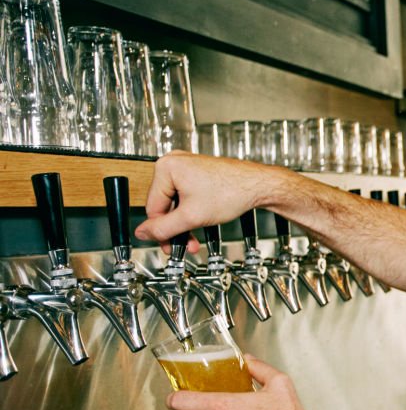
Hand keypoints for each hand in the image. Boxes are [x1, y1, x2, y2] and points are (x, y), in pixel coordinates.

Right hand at [135, 151, 286, 251]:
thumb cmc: (233, 192)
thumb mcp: (191, 217)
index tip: (168, 245)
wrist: (260, 186)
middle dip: (175, 229)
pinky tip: (199, 225)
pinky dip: (191, 213)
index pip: (152, 207)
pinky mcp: (197, 174)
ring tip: (194, 239)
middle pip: (164, 206)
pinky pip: (186, 198)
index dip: (161, 230)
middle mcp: (174, 163)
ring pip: (176, 204)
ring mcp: (186, 167)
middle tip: (183, 246)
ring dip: (184, 224)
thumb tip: (142, 233)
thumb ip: (163, 228)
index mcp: (166, 167)